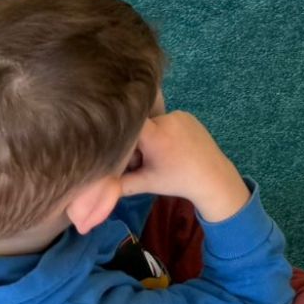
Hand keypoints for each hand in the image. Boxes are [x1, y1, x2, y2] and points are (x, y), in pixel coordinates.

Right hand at [117, 110, 250, 222]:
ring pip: (151, 123)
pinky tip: (169, 147)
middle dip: (135, 143)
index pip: (128, 124)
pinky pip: (165, 120)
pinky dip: (161, 131)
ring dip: (149, 137)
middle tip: (141, 161)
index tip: (115, 146)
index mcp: (156, 135)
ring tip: (158, 155)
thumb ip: (117, 184)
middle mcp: (167, 119)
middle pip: (138, 126)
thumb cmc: (176, 180)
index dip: (119, 134)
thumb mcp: (145, 184)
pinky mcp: (187, 114)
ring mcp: (179, 114)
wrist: (212, 176)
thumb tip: (91, 188)